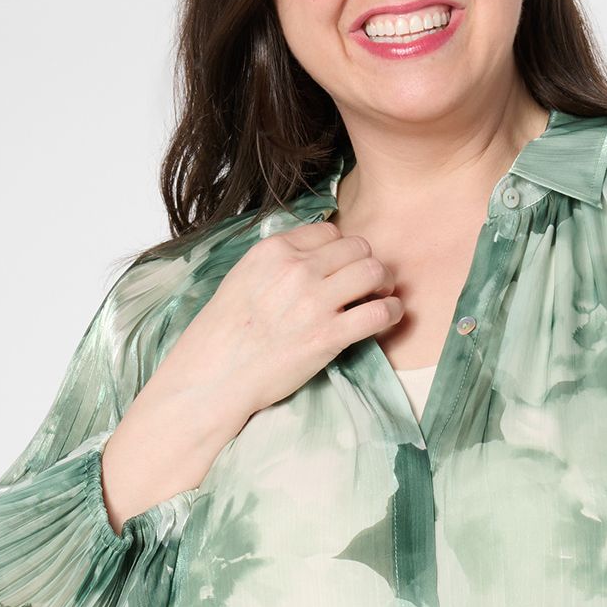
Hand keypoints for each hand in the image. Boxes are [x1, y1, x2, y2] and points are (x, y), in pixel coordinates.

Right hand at [102, 221, 397, 520]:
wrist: (214, 376)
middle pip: (358, 247)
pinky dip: (392, 312)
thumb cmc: (223, 333)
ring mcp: (314, 302)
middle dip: (367, 262)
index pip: (329, 231)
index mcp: (273, 250)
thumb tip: (309, 256)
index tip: (342, 265)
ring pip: (374, 272)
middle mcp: (296, 269)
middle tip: (369, 281)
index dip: (341, 248)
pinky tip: (388, 316)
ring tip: (380, 296)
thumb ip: (277, 262)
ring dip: (384, 283)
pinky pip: (380, 312)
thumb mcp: (242, 278)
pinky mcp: (329, 336)